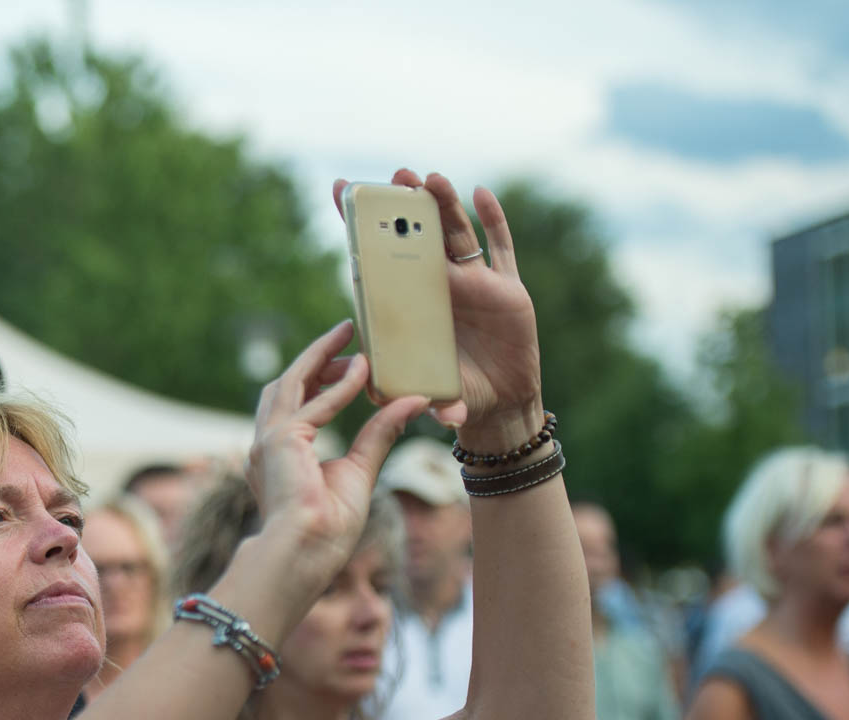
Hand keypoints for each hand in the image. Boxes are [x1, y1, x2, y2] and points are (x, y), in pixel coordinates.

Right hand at [248, 322, 428, 600]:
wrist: (306, 553)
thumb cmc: (327, 527)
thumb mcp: (360, 470)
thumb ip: (379, 434)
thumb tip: (412, 402)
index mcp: (277, 455)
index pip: (294, 404)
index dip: (317, 378)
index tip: (346, 362)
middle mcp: (266, 444)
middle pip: (286, 385)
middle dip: (315, 357)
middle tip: (346, 333)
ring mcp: (268, 440)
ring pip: (291, 382)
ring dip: (320, 356)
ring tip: (348, 335)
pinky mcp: (280, 442)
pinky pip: (315, 404)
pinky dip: (340, 387)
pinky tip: (363, 372)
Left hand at [333, 170, 543, 446]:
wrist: (497, 406)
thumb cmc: (455, 397)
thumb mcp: (434, 398)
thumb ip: (430, 400)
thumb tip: (437, 413)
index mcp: (409, 307)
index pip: (379, 258)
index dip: (361, 225)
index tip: (341, 188)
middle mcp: (438, 289)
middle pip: (420, 237)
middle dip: (408, 206)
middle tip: (396, 177)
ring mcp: (474, 285)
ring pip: (456, 235)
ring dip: (445, 205)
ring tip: (430, 179)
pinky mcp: (507, 290)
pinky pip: (501, 248)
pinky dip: (494, 220)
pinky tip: (483, 194)